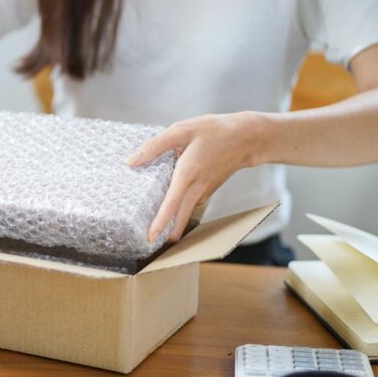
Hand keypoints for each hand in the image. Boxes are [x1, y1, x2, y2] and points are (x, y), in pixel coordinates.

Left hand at [127, 112, 265, 242]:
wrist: (246, 138)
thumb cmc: (214, 131)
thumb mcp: (182, 130)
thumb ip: (155, 146)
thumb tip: (131, 161)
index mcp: (187, 174)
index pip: (172, 204)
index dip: (161, 222)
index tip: (151, 237)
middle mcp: (196, 188)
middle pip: (179, 219)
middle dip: (165, 234)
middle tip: (148, 246)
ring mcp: (203, 192)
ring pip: (184, 214)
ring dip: (172, 226)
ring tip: (153, 234)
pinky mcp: (206, 192)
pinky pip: (189, 206)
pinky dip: (178, 213)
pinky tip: (166, 211)